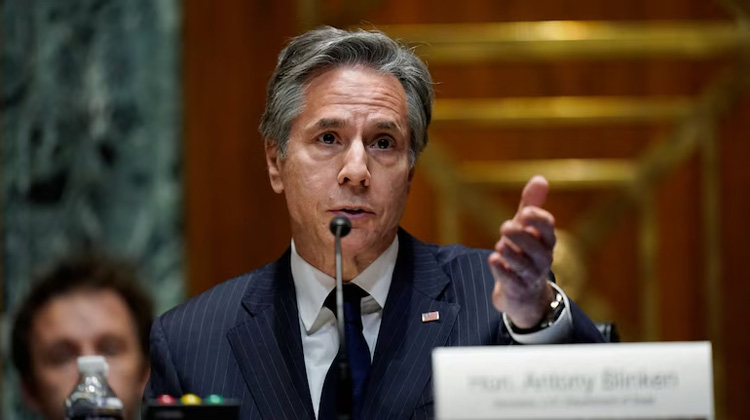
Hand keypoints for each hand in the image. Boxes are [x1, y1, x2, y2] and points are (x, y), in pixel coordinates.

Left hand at [488, 175, 556, 328]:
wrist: (523, 293)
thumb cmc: (525, 253)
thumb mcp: (527, 229)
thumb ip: (531, 205)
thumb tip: (540, 178)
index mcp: (546, 240)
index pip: (548, 227)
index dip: (537, 219)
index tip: (523, 213)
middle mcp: (542, 258)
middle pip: (536, 247)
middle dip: (521, 236)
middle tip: (505, 227)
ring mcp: (531, 276)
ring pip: (524, 265)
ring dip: (511, 254)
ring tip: (500, 246)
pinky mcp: (518, 290)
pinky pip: (512, 281)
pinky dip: (502, 271)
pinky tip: (493, 260)